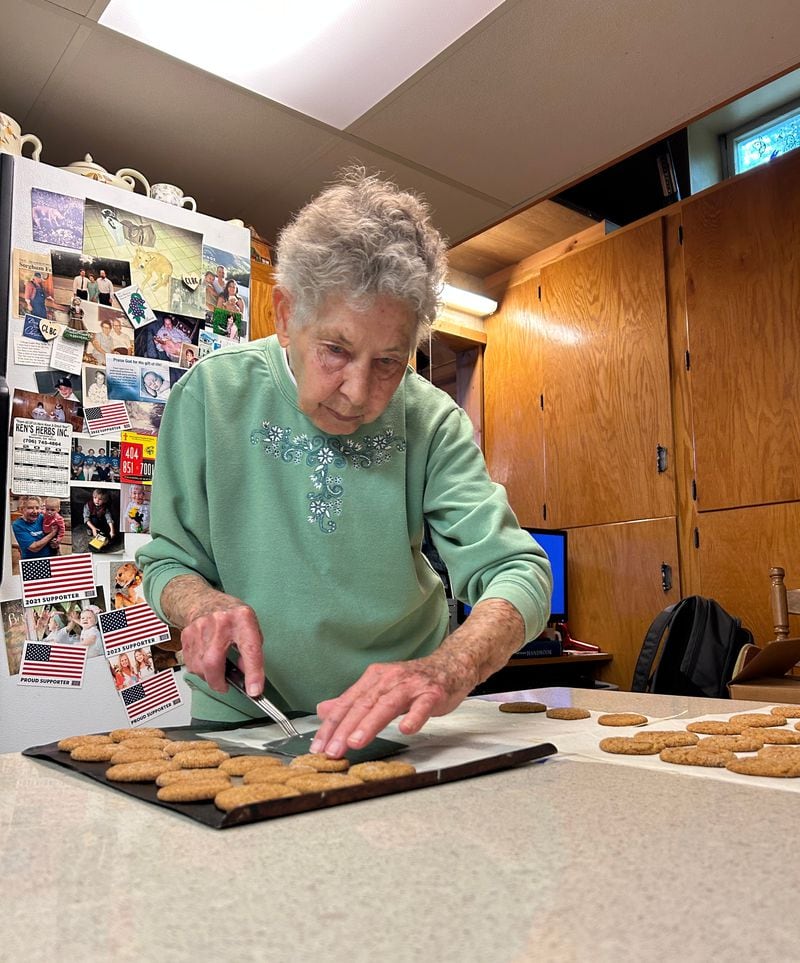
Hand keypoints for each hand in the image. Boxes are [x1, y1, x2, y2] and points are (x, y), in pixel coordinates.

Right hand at [179, 597, 264, 696]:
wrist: (203, 600)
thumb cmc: (230, 615)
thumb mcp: (250, 627)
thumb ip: (251, 651)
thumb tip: (247, 676)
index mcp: (242, 619)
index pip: (250, 649)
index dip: (253, 673)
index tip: (254, 691)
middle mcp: (220, 622)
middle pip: (213, 662)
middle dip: (218, 682)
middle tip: (225, 686)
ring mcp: (200, 628)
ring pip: (199, 666)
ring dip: (209, 676)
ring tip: (216, 670)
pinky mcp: (187, 635)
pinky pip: (191, 663)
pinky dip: (199, 670)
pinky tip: (205, 662)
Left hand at [311, 650, 476, 757]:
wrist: (450, 665)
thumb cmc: (414, 681)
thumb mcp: (380, 688)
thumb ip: (353, 701)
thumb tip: (323, 710)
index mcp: (374, 678)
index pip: (347, 703)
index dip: (331, 725)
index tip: (318, 745)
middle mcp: (390, 679)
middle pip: (363, 705)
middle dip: (344, 729)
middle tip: (332, 750)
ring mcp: (411, 686)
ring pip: (387, 705)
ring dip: (370, 724)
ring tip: (356, 742)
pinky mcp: (432, 693)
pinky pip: (422, 706)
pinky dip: (414, 717)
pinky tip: (406, 729)